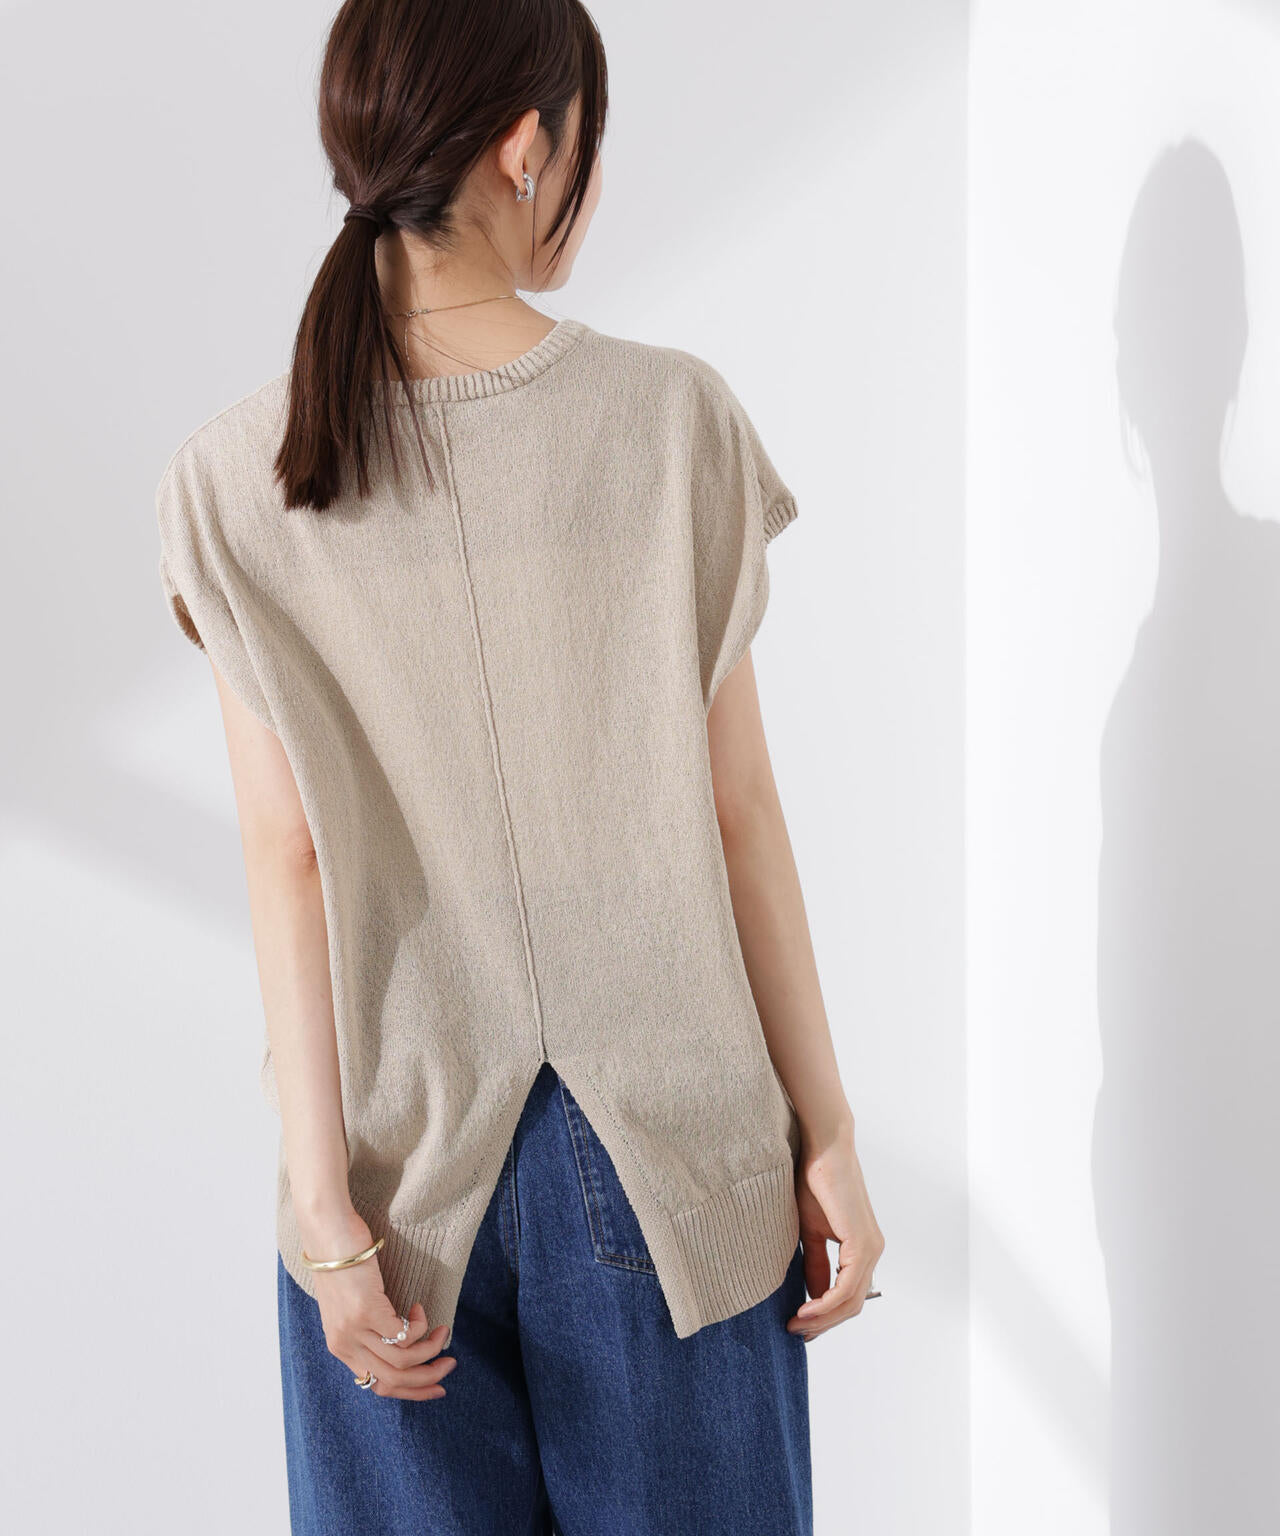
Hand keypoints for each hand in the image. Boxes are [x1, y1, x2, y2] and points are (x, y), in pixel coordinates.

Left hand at [302, 1209, 456, 1399]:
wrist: (327, 1232)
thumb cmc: (341, 1262)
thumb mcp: (349, 1305)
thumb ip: (365, 1328)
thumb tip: (397, 1342)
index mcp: (340, 1347)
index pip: (378, 1386)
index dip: (411, 1391)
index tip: (435, 1387)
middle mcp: (345, 1344)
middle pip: (393, 1380)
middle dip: (427, 1378)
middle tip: (448, 1365)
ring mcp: (355, 1329)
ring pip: (402, 1362)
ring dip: (430, 1351)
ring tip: (440, 1332)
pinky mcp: (367, 1311)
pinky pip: (405, 1334)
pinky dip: (420, 1326)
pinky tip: (420, 1309)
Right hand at [786, 1122, 884, 1341]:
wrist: (823, 1150)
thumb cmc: (814, 1182)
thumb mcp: (810, 1232)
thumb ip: (815, 1264)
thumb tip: (812, 1296)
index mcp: (862, 1249)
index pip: (848, 1296)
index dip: (824, 1317)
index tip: (798, 1325)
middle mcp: (873, 1251)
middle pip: (852, 1305)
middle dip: (823, 1324)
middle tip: (795, 1332)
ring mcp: (871, 1248)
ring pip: (851, 1301)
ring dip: (822, 1319)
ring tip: (795, 1324)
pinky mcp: (862, 1243)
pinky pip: (847, 1287)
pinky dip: (825, 1304)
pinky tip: (804, 1308)